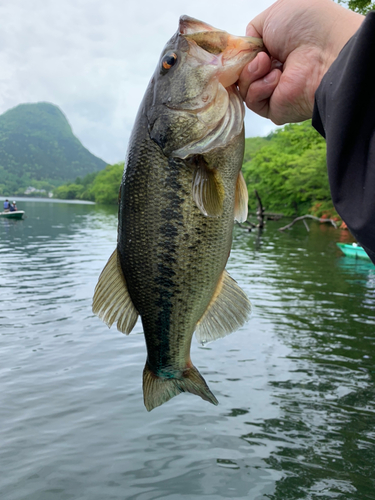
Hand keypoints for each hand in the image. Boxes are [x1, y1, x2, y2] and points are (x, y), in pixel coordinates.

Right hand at [238, 0, 363, 123]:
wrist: (326, 51)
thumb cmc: (307, 26)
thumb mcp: (272, 15)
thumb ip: (252, 31)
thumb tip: (244, 50)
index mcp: (276, 49)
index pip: (246, 57)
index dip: (239, 54)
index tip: (239, 49)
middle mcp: (275, 70)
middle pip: (241, 73)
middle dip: (244, 63)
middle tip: (260, 55)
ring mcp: (274, 91)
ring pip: (243, 87)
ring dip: (251, 72)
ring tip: (269, 63)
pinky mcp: (274, 109)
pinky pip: (252, 102)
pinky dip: (259, 87)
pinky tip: (276, 78)